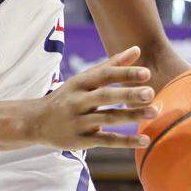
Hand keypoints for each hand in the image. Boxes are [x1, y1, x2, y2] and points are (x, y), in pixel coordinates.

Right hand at [28, 47, 156, 150]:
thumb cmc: (66, 97)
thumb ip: (111, 65)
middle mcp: (77, 101)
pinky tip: (145, 140)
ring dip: (131, 116)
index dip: (124, 73)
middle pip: (105, 96)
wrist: (35, 122)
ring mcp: (78, 122)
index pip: (103, 76)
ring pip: (107, 119)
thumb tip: (137, 49)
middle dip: (127, 94)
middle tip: (151, 93)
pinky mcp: (81, 140)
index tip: (146, 73)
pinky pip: (106, 140)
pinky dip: (125, 141)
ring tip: (154, 112)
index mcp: (79, 83)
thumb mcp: (83, 79)